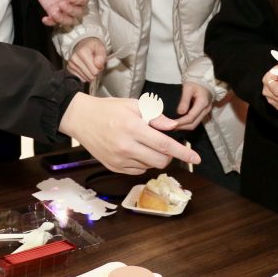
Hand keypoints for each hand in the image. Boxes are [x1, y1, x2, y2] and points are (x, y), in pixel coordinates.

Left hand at [33, 0, 87, 26]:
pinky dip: (51, 23)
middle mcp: (74, 2)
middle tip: (61, 4)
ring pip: (71, 21)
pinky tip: (45, 18)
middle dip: (71, 11)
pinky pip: (56, 23)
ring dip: (63, 20)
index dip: (79, 1)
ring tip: (54, 14)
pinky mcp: (54, 13)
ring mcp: (64, 9)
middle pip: (80, 13)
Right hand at [59, 93, 200, 174]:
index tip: (196, 158)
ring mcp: (119, 160)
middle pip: (160, 160)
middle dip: (169, 155)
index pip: (164, 144)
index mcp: (133, 128)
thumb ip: (155, 116)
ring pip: (150, 166)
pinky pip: (138, 171)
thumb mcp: (133, 105)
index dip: (183, 152)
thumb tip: (173, 126)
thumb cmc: (109, 109)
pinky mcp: (113, 167)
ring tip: (143, 142)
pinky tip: (135, 150)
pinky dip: (143, 162)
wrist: (81, 119)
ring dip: (155, 157)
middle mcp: (126, 147)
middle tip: (164, 143)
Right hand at [68, 37, 106, 82]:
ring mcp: (71, 64)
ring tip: (90, 65)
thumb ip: (101, 56)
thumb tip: (99, 65)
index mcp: (82, 52)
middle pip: (90, 76)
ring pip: (86, 79)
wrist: (83, 44)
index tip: (99, 62)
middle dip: (95, 71)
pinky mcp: (69, 69)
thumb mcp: (100, 47)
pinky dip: (85, 75)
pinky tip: (85, 68)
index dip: (100, 68)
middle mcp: (74, 59)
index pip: (95, 71)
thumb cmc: (92, 46)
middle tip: (95, 64)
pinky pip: (81, 79)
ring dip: (90, 74)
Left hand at [173, 81, 212, 129]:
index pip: (191, 117)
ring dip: (184, 127)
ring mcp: (206, 112)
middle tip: (170, 127)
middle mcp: (206, 110)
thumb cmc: (195, 83)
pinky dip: (187, 124)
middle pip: (193, 124)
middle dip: (181, 127)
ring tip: (173, 126)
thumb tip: (180, 113)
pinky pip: (195, 121)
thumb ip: (184, 100)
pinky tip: (179, 123)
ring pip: (195, 124)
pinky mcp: (203, 113)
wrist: (205, 81)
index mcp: (202, 103)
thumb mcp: (188, 88)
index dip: (181, 122)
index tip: (171, 124)